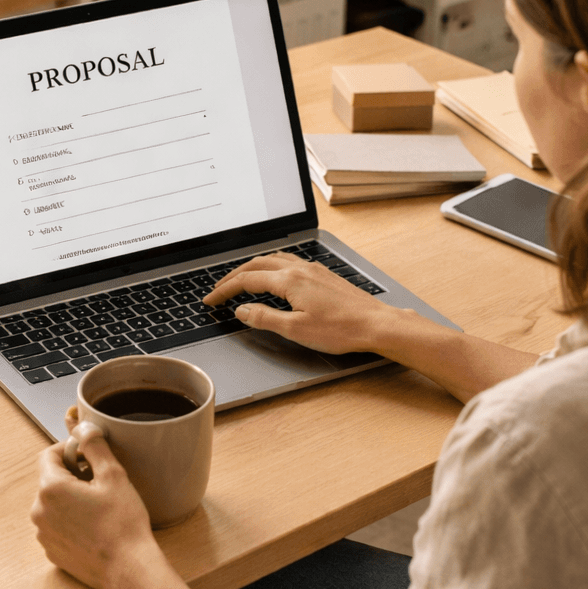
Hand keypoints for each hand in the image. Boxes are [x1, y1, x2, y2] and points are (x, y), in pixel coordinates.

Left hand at [31, 414, 164, 588]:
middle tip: (99, 480)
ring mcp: (44, 535)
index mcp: (50, 489)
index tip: (88, 455)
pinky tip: (94, 526)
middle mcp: (39, 512)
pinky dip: (70, 521)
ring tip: (98, 506)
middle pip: (50, 480)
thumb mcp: (113, 476)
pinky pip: (56, 526)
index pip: (48, 455)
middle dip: (71, 475)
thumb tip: (83, 428)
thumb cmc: (123, 524)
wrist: (128, 569)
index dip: (68, 449)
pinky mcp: (52, 552)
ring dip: (70, 499)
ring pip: (53, 504)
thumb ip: (94, 446)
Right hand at [204, 252, 398, 353]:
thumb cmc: (341, 329)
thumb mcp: (295, 330)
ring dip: (252, 268)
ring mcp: (313, 269)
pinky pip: (289, 262)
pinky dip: (271, 266)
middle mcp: (300, 268)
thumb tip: (242, 310)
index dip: (225, 290)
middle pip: (256, 264)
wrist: (376, 324)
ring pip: (273, 259)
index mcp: (290, 280)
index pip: (247, 280)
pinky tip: (274, 276)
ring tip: (240, 280)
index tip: (211, 300)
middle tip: (218, 290)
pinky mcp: (323, 274)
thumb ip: (264, 318)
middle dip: (233, 276)